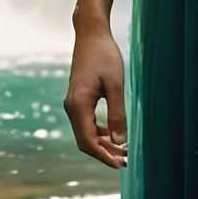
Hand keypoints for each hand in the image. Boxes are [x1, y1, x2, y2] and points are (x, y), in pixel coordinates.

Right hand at [63, 22, 128, 168]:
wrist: (91, 34)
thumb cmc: (104, 55)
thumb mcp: (115, 84)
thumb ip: (117, 113)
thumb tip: (120, 142)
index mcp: (78, 104)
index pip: (89, 141)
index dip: (104, 156)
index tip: (120, 164)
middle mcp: (71, 107)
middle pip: (85, 141)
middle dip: (104, 153)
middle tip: (125, 161)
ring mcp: (73, 103)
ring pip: (85, 133)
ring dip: (102, 144)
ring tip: (122, 151)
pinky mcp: (77, 99)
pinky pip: (86, 123)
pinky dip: (99, 132)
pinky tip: (113, 134)